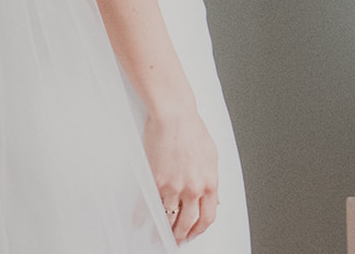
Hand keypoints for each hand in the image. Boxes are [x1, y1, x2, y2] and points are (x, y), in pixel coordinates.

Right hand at [143, 109, 219, 241]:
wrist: (175, 115)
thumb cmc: (193, 130)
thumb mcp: (212, 157)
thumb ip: (212, 182)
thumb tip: (214, 200)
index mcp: (209, 183)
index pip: (207, 217)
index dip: (200, 230)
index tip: (194, 234)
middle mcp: (192, 188)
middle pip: (187, 223)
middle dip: (181, 235)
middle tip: (176, 240)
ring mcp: (173, 185)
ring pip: (168, 217)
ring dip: (163, 229)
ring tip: (159, 234)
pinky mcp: (155, 179)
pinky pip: (148, 204)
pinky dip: (143, 216)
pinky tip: (140, 221)